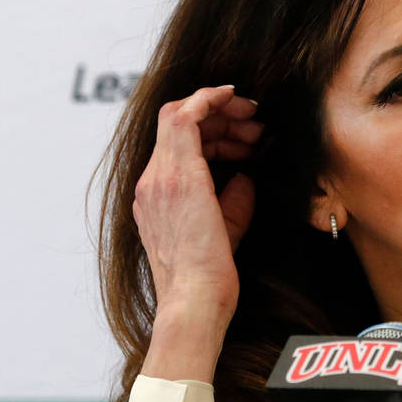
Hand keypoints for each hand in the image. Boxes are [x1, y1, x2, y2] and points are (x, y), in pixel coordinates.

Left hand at [133, 85, 261, 380]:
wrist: (190, 304)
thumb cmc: (212, 271)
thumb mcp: (235, 220)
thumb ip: (239, 189)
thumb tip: (242, 177)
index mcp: (174, 177)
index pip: (182, 115)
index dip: (210, 98)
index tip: (237, 98)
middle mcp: (155, 181)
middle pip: (179, 122)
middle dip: (219, 116)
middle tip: (253, 124)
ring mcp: (149, 194)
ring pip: (176, 142)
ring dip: (212, 136)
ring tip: (247, 146)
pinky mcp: (151, 209)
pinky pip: (172, 166)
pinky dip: (199, 156)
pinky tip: (227, 168)